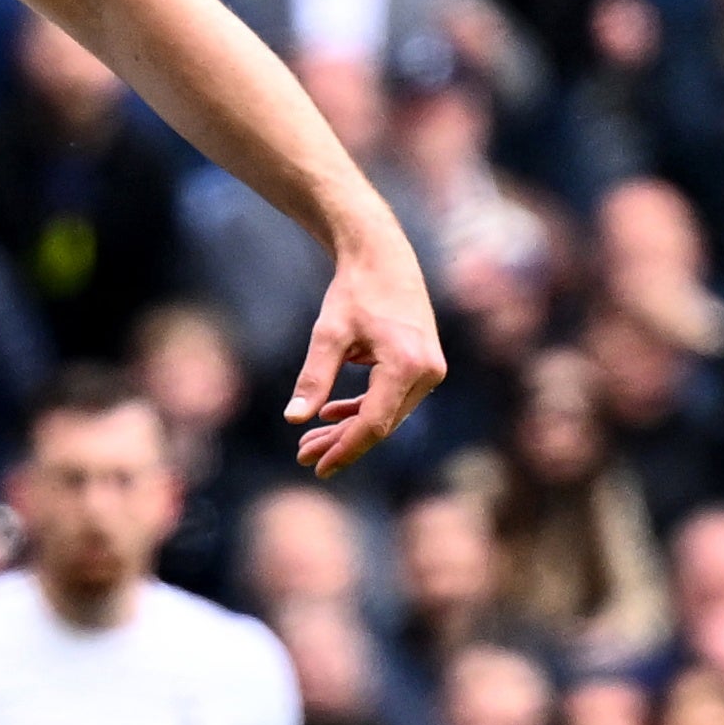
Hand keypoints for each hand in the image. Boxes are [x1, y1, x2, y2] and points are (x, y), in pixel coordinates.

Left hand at [284, 227, 447, 477]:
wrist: (384, 258)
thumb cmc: (355, 291)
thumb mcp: (329, 334)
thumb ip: (314, 377)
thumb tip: (293, 418)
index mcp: (407, 366)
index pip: (373, 423)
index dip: (344, 449)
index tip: (316, 467)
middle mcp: (427, 373)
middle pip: (380, 424)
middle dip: (341, 442)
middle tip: (302, 456)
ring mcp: (430, 372)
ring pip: (385, 415)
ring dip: (349, 428)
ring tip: (310, 441)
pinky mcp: (423, 367)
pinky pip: (392, 399)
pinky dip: (363, 409)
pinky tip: (332, 414)